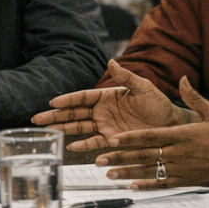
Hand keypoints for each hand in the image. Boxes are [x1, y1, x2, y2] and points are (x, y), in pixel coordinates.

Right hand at [33, 60, 186, 151]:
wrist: (171, 124)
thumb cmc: (159, 104)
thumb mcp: (143, 88)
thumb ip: (126, 77)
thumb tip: (111, 61)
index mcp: (108, 95)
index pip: (82, 97)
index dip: (68, 100)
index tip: (53, 102)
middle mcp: (103, 111)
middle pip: (74, 113)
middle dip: (56, 115)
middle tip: (37, 119)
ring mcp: (106, 125)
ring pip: (79, 127)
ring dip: (63, 129)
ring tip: (47, 131)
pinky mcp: (112, 139)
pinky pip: (94, 142)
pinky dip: (83, 145)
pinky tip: (71, 146)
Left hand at [94, 77, 208, 188]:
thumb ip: (194, 97)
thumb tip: (183, 78)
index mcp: (182, 135)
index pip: (149, 136)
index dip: (129, 138)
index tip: (111, 139)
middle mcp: (178, 152)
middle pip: (143, 155)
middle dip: (120, 157)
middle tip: (100, 159)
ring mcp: (182, 168)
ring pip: (149, 171)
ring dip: (127, 172)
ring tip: (109, 173)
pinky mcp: (187, 181)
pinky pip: (163, 184)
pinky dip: (147, 185)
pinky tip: (132, 186)